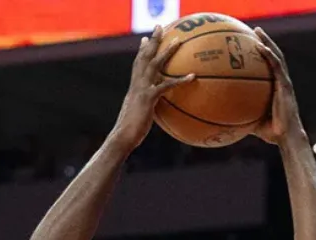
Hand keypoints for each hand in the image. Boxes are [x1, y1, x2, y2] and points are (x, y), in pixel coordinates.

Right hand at [112, 26, 194, 149]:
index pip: (137, 64)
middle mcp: (137, 84)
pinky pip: (166, 86)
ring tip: (179, 41)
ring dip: (167, 51)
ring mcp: (142, 89)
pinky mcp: (148, 98)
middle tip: (160, 27)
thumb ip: (144, 110)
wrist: (123, 137)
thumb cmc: (130, 132)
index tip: (145, 39)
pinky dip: (180, 80)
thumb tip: (150, 114)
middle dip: (152, 41)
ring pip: (155, 64)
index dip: (142, 51)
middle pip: (145, 56)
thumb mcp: (137, 117)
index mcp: (134, 87)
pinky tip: (193, 77)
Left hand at [249, 29, 301, 145]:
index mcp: (276, 88)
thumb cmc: (272, 133)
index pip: (269, 66)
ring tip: (257, 31)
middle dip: (264, 41)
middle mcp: (281, 82)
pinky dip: (269, 55)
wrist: (286, 137)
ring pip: (276, 56)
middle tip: (254, 31)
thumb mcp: (253, 122)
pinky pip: (276, 66)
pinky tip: (260, 47)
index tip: (251, 44)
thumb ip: (243, 115)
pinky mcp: (285, 85)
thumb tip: (225, 118)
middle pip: (273, 56)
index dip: (262, 53)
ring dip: (267, 41)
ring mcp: (284, 82)